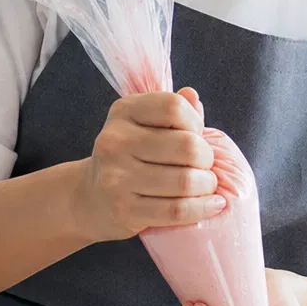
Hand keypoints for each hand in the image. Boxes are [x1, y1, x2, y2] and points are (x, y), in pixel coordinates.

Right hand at [73, 87, 225, 240]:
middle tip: (206, 167)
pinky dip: (202, 209)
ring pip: (185, 181)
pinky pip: (177, 210)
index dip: (196, 123)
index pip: (174, 107)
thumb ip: (173, 111)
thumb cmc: (132, 157)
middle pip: (187, 146)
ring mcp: (116, 177)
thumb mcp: (146, 125)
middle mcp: (115, 141)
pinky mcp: (124, 209)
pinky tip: (213, 205)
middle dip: (207, 159)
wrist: (92, 198)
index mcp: (124, 111)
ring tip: (207, 186)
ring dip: (208, 186)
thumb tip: (192, 95)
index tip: (196, 136)